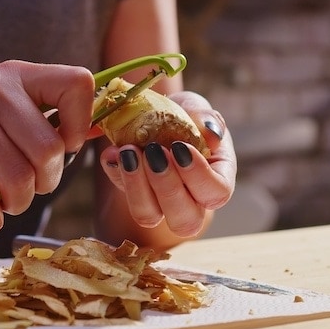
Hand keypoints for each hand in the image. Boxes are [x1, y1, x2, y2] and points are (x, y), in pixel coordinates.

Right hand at [0, 60, 94, 233]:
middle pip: (51, 147)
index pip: (78, 83)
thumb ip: (39, 119)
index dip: (80, 124)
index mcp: (13, 74)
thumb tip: (93, 134)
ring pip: (20, 176)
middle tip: (27, 188)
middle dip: (46, 181)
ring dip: (17, 202)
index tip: (62, 145)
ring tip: (4, 202)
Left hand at [98, 90, 236, 236]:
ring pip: (148, 216)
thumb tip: (211, 135)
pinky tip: (113, 151)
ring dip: (136, 186)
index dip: (199, 176)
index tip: (181, 147)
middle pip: (185, 220)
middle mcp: (191, 201)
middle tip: (154, 151)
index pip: (216, 193)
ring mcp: (159, 204)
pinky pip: (121, 195)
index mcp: (217, 179)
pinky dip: (115, 172)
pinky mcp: (133, 195)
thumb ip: (207, 119)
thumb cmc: (186, 115)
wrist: (157, 115)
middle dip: (167, 187)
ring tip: (128, 152)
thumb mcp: (197, 108)